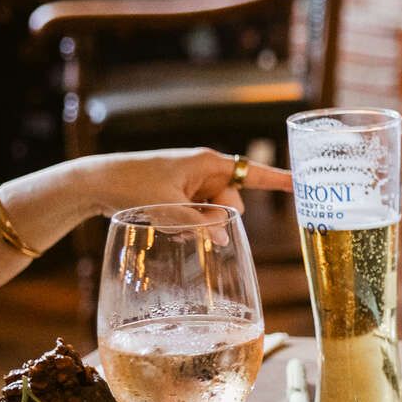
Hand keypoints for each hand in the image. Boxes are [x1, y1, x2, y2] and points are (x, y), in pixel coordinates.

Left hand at [73, 148, 291, 218]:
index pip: (255, 172)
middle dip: (219, 219)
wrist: (94, 182)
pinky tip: (166, 225)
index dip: (282, 181)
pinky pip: (198, 214)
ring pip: (214, 212)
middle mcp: (204, 171)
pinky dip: (188, 224)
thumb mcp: (169, 208)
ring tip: (169, 224)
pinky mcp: (180, 194)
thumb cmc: (130, 185)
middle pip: (232, 201)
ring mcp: (192, 183)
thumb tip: (225, 238)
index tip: (307, 185)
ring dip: (199, 224)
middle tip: (188, 224)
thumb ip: (200, 225)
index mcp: (208, 163)